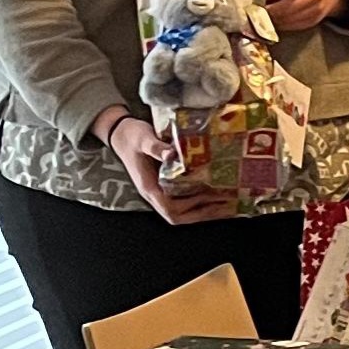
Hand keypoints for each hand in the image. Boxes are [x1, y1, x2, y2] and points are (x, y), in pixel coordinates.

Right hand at [102, 113, 230, 224]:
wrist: (121, 133)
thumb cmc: (131, 136)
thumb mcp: (142, 138)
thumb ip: (156, 147)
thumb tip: (173, 153)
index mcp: (148, 187)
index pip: (168, 207)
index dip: (188, 205)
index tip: (206, 196)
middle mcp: (154, 194)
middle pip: (178, 215)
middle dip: (203, 213)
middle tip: (226, 204)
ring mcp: (160, 192)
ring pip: (182, 212)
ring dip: (204, 211)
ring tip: (226, 204)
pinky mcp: (166, 186)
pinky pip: (184, 201)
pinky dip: (200, 203)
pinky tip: (215, 196)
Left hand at [261, 0, 343, 32]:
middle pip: (288, 5)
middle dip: (269, 9)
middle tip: (254, 9)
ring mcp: (315, 10)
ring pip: (289, 18)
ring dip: (272, 19)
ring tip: (259, 16)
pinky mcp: (313, 21)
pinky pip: (293, 26)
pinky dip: (280, 24)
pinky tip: (271, 21)